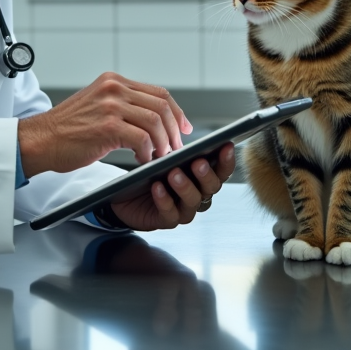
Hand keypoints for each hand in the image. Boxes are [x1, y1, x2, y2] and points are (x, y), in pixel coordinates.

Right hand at [18, 72, 192, 176]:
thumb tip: (154, 120)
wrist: (40, 140)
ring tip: (159, 156)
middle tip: (175, 148)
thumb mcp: (97, 105)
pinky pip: (142, 139)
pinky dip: (147, 153)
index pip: (158, 92)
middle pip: (161, 105)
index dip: (176, 112)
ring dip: (163, 143)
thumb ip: (122, 105)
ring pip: (155, 122)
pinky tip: (142, 160)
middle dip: (174, 130)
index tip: (184, 128)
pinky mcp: (107, 126)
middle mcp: (113, 88)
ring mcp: (110, 106)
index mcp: (113, 81)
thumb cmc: (67, 130)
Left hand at [109, 143, 235, 231]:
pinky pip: (170, 213)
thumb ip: (176, 147)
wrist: (124, 195)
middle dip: (206, 174)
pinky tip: (157, 187)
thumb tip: (185, 128)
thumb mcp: (163, 156)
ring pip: (193, 200)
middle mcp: (198, 194)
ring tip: (174, 173)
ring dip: (185, 186)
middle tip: (198, 162)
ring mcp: (184, 209)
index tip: (226, 145)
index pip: (221, 170)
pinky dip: (165, 200)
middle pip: (212, 187)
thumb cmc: (149, 174)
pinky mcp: (166, 220)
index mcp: (201, 178)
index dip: (226, 159)